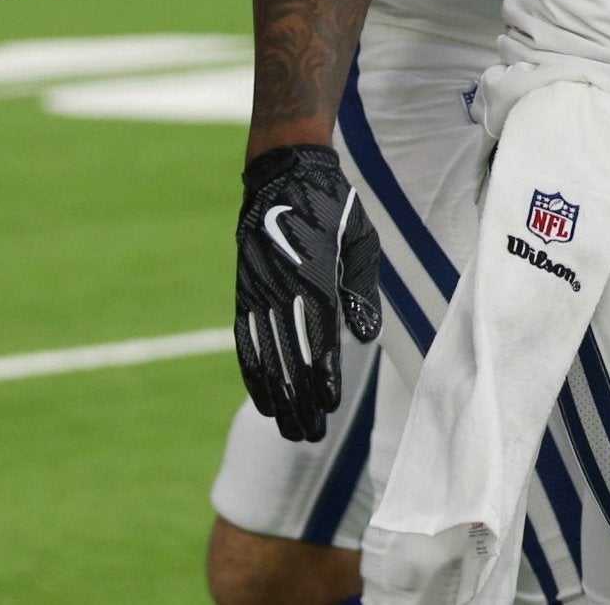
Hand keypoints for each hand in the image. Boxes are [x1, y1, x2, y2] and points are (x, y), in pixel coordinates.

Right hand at [234, 144, 381, 442]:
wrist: (285, 174)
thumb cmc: (335, 208)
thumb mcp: (361, 242)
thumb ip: (362, 291)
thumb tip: (365, 338)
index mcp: (315, 275)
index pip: (319, 338)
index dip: (324, 376)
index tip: (331, 406)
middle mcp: (281, 288)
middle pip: (288, 357)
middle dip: (300, 400)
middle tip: (310, 435)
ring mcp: (257, 290)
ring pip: (265, 356)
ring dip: (277, 396)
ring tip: (290, 429)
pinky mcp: (244, 290)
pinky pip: (245, 340)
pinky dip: (253, 373)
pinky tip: (264, 400)